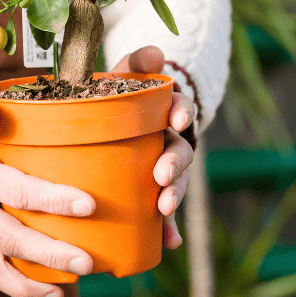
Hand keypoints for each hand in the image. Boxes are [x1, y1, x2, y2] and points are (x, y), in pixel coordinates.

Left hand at [111, 45, 192, 249]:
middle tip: (162, 175)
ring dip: (174, 197)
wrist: (112, 123)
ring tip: (163, 211)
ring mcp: (164, 169)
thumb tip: (156, 53)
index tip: (177, 119)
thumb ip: (137, 62)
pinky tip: (169, 244)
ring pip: (176, 183)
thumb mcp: (125, 74)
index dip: (183, 113)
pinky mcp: (153, 193)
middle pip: (181, 151)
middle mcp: (170, 140)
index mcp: (166, 111)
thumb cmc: (118, 96)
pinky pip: (163, 214)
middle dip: (175, 164)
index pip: (182, 108)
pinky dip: (169, 229)